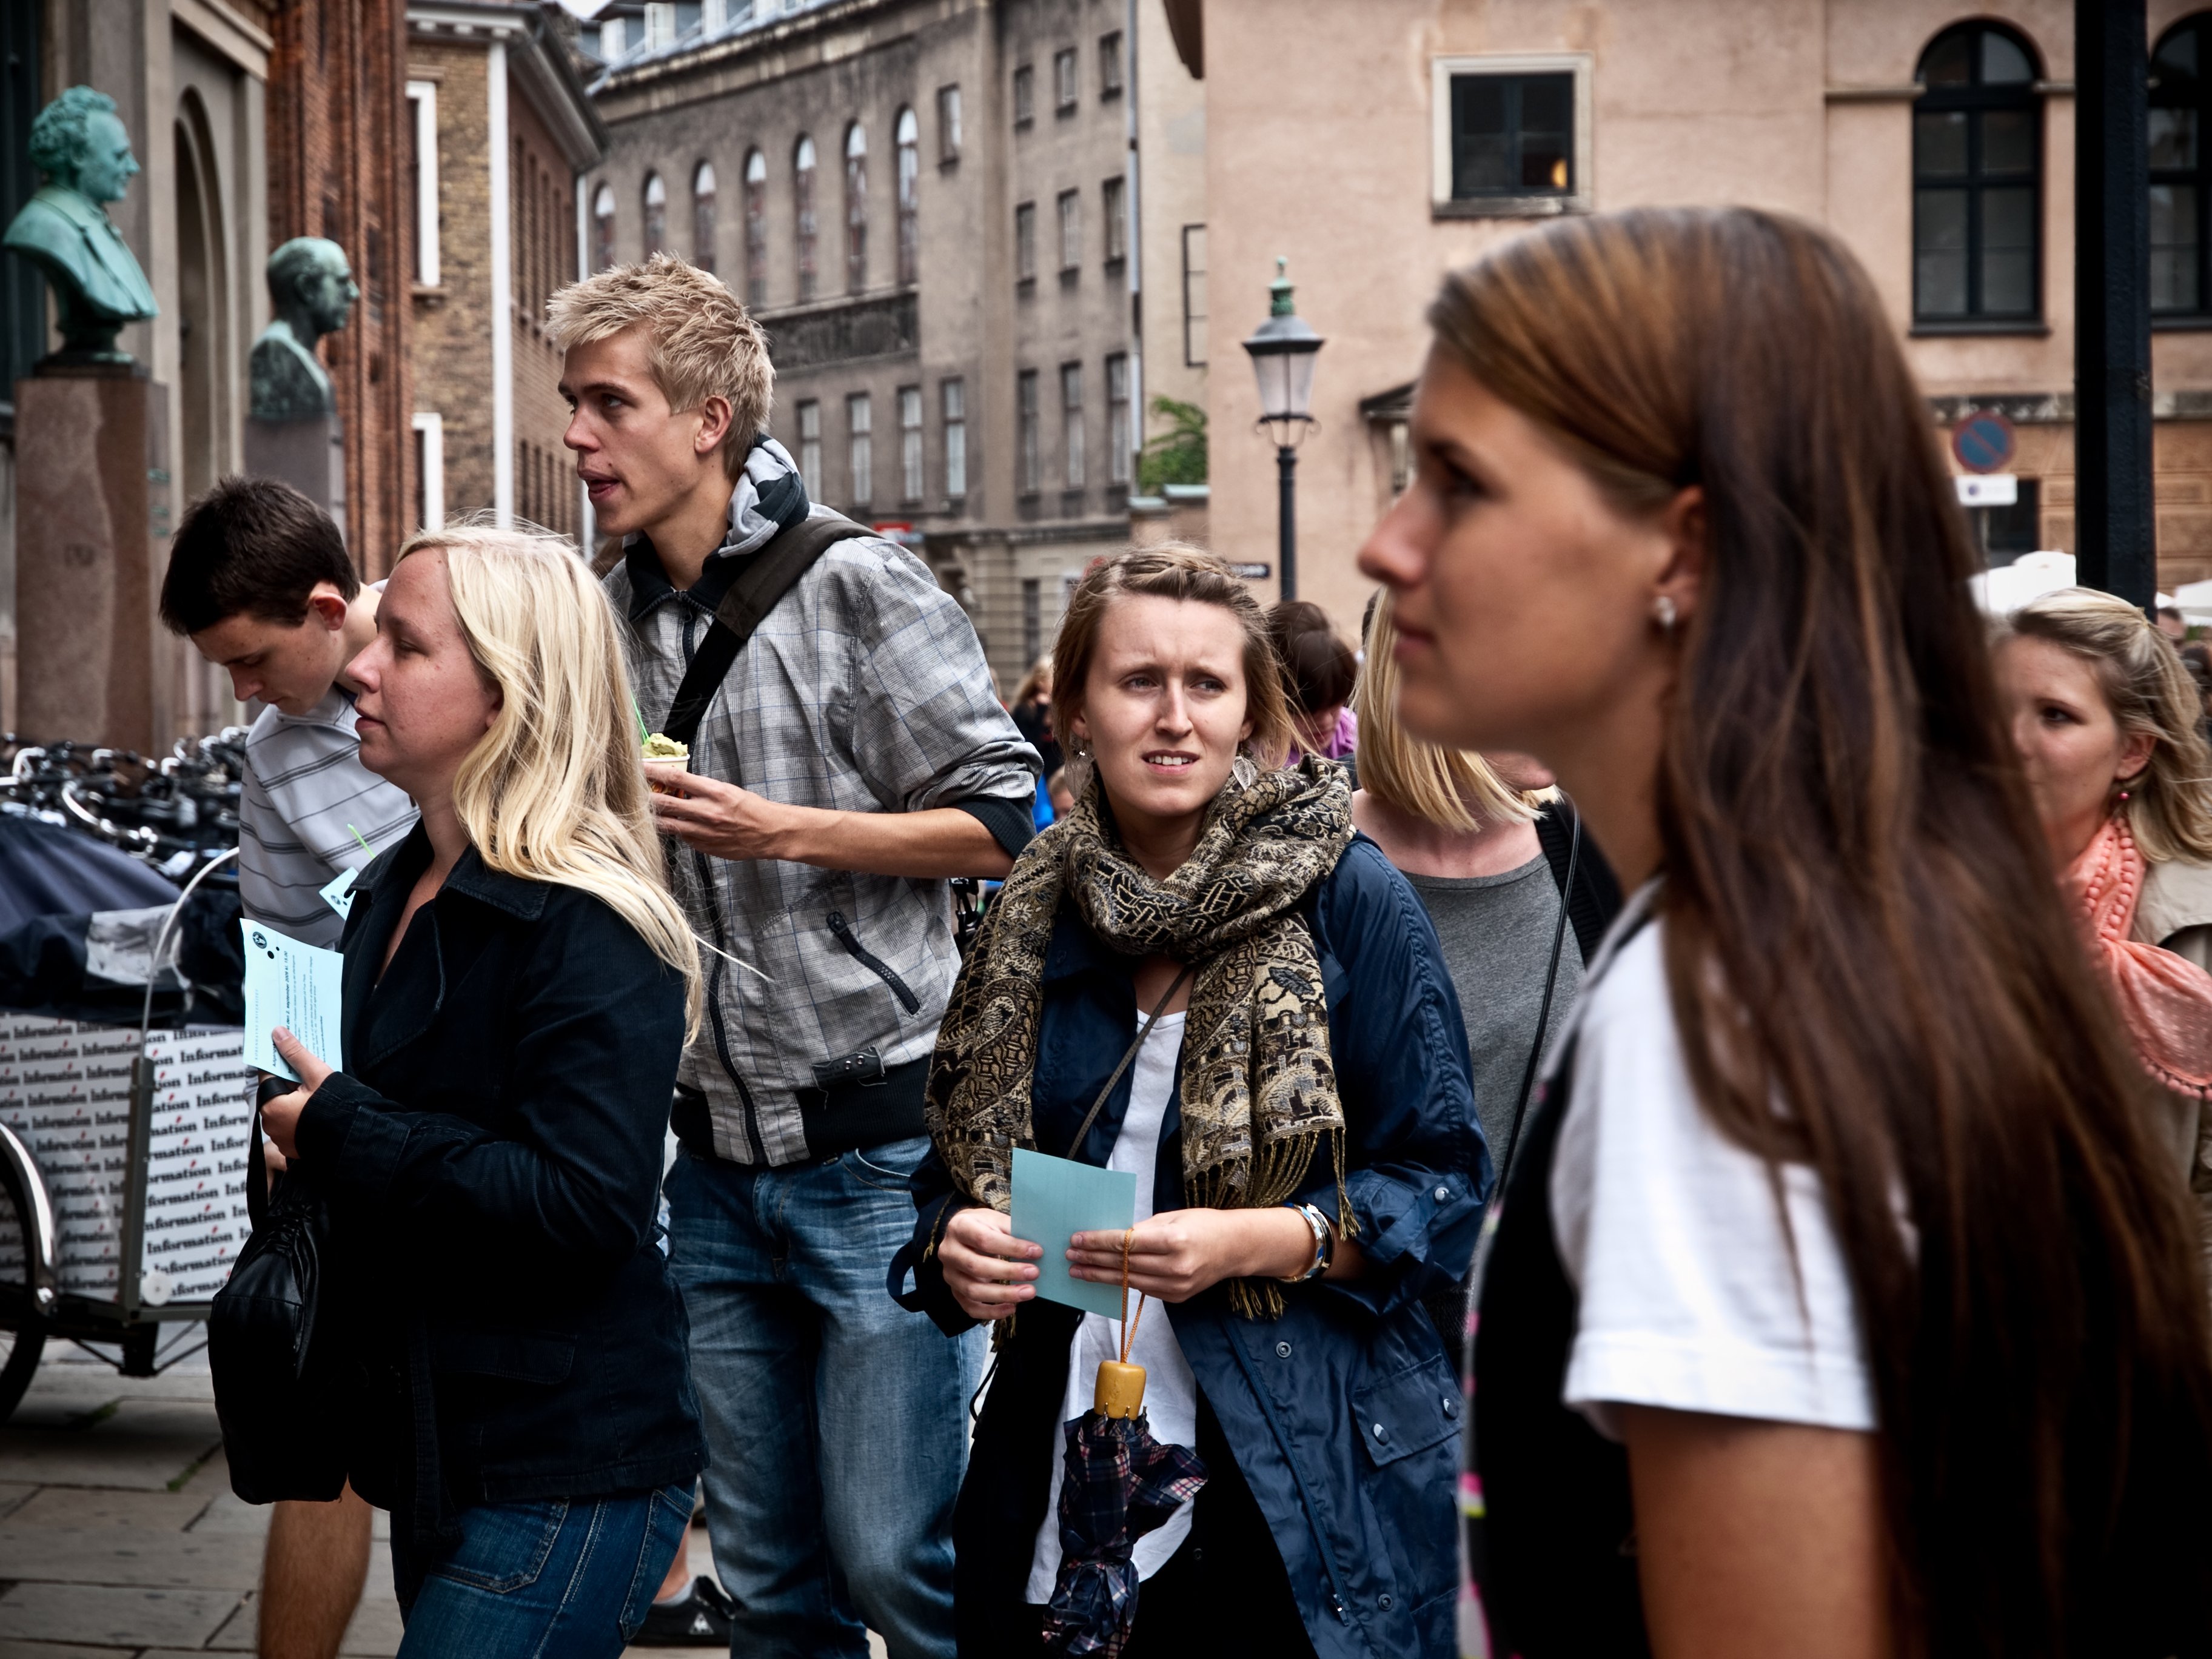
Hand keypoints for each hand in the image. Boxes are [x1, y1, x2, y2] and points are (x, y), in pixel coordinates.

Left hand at [261, 1026, 333, 1162]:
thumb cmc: (336, 1108)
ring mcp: (282, 1139)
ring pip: (286, 1109)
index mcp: (271, 1106)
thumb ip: (296, 1053)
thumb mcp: (316, 1074)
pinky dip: (301, 1115)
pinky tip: (317, 1108)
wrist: (355, 1138)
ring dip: (297, 1099)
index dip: (280, 1062)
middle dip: (291, 1082)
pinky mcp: (294, 1147)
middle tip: (309, 1072)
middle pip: (277, 1093)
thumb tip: (278, 1033)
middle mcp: (271, 1125)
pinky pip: (293, 1124)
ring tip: (317, 1092)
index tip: (289, 1053)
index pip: (268, 1076)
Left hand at [648, 771, 796, 861]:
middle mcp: (706, 812)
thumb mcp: (727, 789)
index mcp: (714, 792)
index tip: (639, 766)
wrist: (770, 833)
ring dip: (654, 816)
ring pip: (667, 824)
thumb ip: (701, 788)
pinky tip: (677, 825)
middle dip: (644, 795)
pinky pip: (682, 837)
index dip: (653, 771)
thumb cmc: (751, 808)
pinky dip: (676, 830)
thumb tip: (676, 785)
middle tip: (633, 791)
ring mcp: (703, 832)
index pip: (675, 777)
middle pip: (664, 802)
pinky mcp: (704, 847)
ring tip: (646, 810)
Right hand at [939, 1206, 1041, 1322]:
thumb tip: (1035, 1248)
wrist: (962, 1234)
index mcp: (959, 1227)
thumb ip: (1012, 1231)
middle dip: (1008, 1272)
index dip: (1011, 1247)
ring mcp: (949, 1274)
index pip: (983, 1239)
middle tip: (1034, 1273)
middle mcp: (949, 1252)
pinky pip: (970, 1307)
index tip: (1036, 1251)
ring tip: (1028, 1292)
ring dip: (1003, 1294)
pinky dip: (991, 1312)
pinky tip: (1012, 1307)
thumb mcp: (996, 1220)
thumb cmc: (984, 1226)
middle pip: (976, 1267)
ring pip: (973, 1291)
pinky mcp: (954, 1291)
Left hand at [1067, 1206, 1317, 1302]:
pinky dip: (1122, 1284)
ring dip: (1100, 1277)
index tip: (1077, 1240)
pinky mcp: (1176, 1297)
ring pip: (1129, 1282)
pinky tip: (1104, 1278)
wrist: (1235, 1248)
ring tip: (1079, 1271)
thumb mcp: (1172, 1217)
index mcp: (1173, 1240)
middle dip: (1092, 1261)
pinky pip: (1143, 1290)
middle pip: (1123, 1265)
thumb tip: (1110, 1237)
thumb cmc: (1203, 1225)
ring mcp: (1176, 1286)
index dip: (1098, 1242)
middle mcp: (1174, 1266)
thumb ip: (1141, 1229)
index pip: (1125, 1243)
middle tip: (1070, 1257)